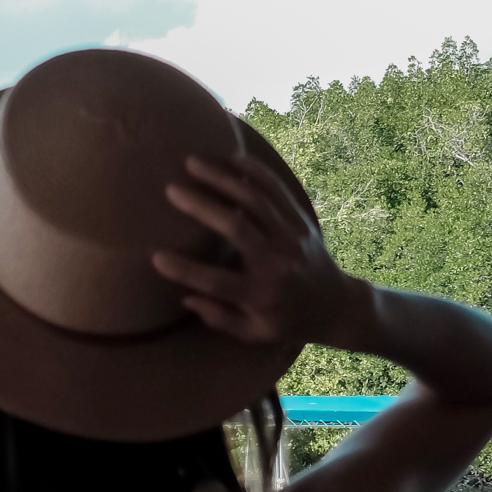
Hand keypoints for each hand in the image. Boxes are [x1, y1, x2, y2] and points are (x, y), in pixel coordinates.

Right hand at [153, 152, 351, 347]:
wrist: (335, 304)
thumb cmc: (286, 320)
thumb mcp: (253, 333)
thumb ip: (219, 319)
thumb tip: (186, 298)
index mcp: (259, 295)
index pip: (216, 282)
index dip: (185, 270)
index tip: (156, 257)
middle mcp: (276, 262)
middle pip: (235, 228)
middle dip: (201, 206)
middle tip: (171, 189)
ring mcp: (290, 237)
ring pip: (255, 200)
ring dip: (222, 179)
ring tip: (193, 162)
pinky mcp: (300, 220)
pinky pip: (277, 190)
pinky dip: (256, 172)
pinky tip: (233, 157)